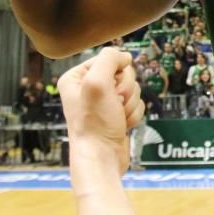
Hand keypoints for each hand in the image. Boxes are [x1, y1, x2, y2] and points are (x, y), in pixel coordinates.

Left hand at [59, 47, 143, 174]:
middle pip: (124, 73)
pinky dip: (134, 114)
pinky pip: (136, 104)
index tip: (110, 89)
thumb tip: (125, 57)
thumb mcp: (97, 82)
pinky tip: (122, 124)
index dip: (116, 72)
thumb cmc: (94, 123)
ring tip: (116, 116)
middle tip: (115, 103)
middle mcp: (88, 88)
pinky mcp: (117, 114)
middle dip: (125, 89)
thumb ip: (110, 59)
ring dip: (130, 103)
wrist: (102, 157)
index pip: (108, 59)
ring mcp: (104, 102)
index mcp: (76, 77)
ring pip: (133, 89)